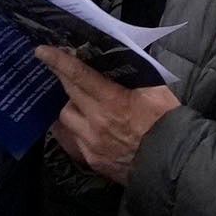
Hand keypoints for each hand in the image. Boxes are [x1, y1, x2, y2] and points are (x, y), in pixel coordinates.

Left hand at [38, 43, 180, 182]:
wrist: (172, 165)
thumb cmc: (168, 124)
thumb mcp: (157, 91)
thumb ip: (135, 76)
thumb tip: (118, 61)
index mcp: (113, 101)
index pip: (78, 76)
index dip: (59, 61)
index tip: (42, 51)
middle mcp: (96, 123)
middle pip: (67, 95)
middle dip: (61, 78)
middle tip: (56, 68)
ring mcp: (91, 144)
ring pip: (64, 119)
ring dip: (68, 106)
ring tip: (77, 101)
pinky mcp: (91, 160)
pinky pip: (72, 140)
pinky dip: (73, 128)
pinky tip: (81, 124)